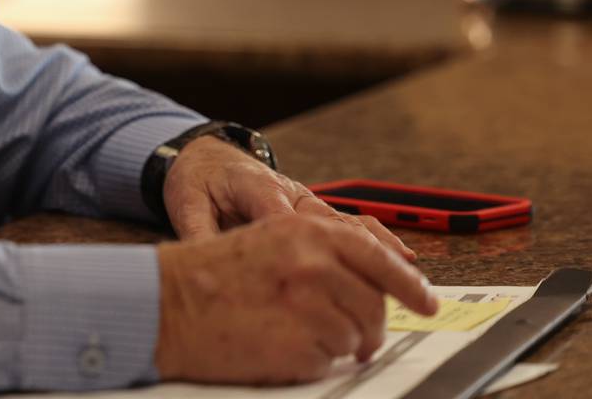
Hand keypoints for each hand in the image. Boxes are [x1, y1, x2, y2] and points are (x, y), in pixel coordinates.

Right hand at [154, 214, 438, 383]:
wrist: (163, 303)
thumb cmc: (210, 275)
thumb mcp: (268, 241)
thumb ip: (320, 254)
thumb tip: (370, 285)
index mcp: (306, 230)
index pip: (376, 257)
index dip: (409, 284)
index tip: (427, 301)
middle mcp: (313, 263)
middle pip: (374, 304)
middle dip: (369, 325)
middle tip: (354, 337)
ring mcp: (308, 305)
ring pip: (357, 337)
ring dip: (338, 345)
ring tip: (297, 336)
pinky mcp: (298, 345)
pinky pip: (329, 362)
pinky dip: (311, 362)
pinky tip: (279, 347)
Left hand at [164, 135, 416, 262]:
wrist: (206, 158)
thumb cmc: (198, 182)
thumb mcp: (187, 202)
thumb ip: (198, 230)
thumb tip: (200, 257)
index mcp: (258, 188)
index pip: (284, 219)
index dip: (301, 251)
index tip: (317, 282)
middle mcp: (292, 194)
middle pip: (333, 226)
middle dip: (363, 256)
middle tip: (392, 283)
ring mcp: (308, 203)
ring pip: (351, 227)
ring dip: (383, 253)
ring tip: (411, 280)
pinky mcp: (315, 213)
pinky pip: (353, 228)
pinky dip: (381, 244)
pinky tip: (405, 262)